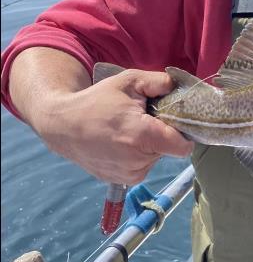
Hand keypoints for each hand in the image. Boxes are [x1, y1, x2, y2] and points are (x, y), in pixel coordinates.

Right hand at [31, 64, 193, 183]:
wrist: (61, 125)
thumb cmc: (96, 101)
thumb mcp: (128, 81)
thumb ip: (159, 81)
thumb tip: (180, 87)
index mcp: (143, 136)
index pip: (183, 146)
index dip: (182, 132)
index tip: (171, 120)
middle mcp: (138, 161)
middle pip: (168, 149)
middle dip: (161, 134)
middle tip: (141, 119)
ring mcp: (128, 174)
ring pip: (155, 158)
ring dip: (148, 146)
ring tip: (126, 130)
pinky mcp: (120, 180)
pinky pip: (141, 167)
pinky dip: (136, 155)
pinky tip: (119, 143)